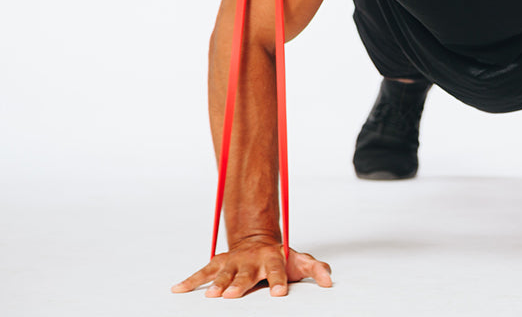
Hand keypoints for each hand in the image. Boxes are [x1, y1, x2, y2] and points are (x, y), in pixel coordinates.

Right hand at [172, 237, 332, 297]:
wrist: (257, 240)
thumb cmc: (280, 256)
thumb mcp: (300, 261)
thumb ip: (316, 269)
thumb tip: (328, 281)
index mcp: (272, 259)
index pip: (276, 270)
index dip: (278, 281)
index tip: (279, 293)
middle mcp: (251, 260)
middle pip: (245, 274)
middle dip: (240, 284)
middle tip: (234, 295)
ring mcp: (233, 262)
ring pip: (224, 274)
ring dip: (217, 284)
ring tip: (211, 296)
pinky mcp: (218, 264)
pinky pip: (202, 272)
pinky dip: (190, 280)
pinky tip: (177, 289)